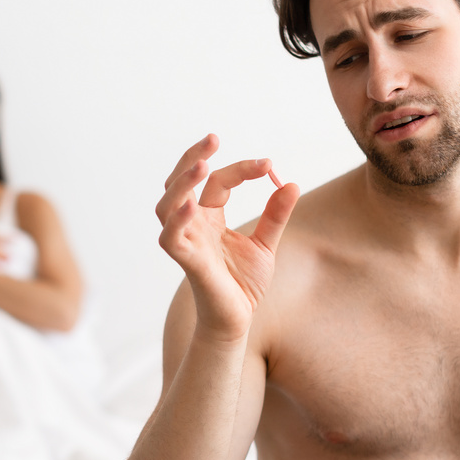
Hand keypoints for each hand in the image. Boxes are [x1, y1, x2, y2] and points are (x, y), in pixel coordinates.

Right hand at [155, 134, 298, 340]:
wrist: (239, 319)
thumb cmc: (243, 284)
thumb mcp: (265, 243)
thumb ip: (275, 215)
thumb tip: (291, 183)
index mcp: (209, 217)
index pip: (218, 181)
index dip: (241, 169)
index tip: (269, 164)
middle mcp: (192, 225)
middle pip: (180, 183)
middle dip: (192, 158)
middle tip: (213, 139)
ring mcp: (186, 242)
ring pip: (167, 205)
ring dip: (181, 183)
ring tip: (201, 165)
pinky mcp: (186, 262)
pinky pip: (170, 238)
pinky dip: (177, 220)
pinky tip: (192, 204)